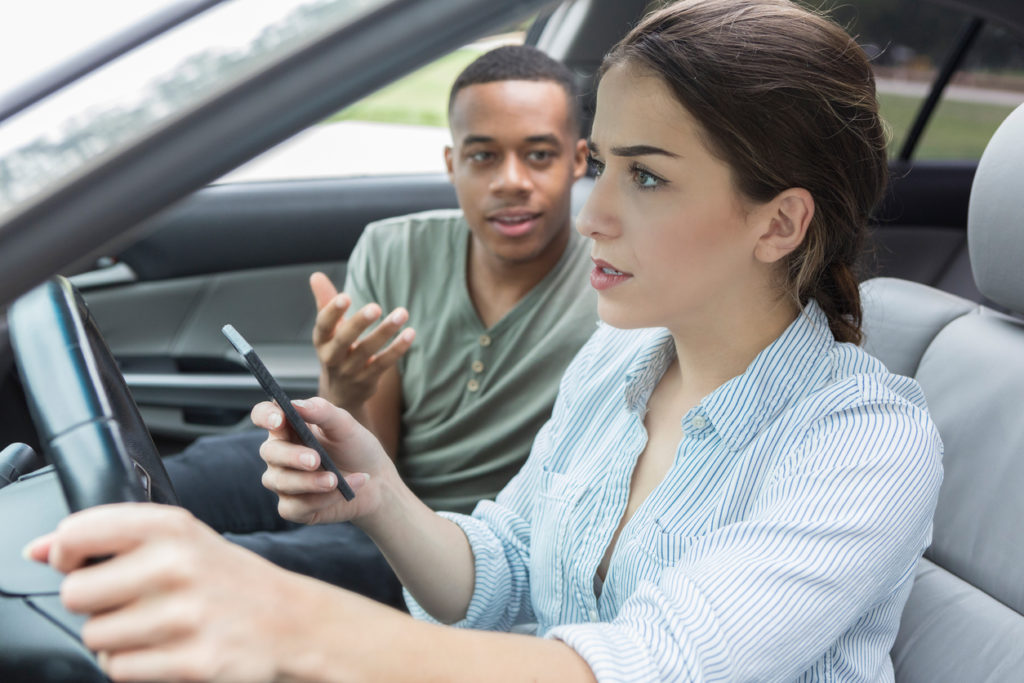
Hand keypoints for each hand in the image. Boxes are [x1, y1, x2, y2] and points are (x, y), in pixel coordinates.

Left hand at [23, 504, 325, 681]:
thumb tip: (35, 549)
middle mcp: (177, 565)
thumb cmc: (227, 579)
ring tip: (152, 627)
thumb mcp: (181, 539)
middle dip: (92, 605)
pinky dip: (133, 665)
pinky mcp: (191, 661)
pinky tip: (163, 650)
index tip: (79, 562)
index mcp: (173, 527)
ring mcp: (185, 616)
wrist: (291, 621)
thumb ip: (110, 538)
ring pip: (94, 638)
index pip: (77, 532)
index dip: (65, 553)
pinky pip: (119, 670)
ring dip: (113, 639)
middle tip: (128, 601)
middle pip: (75, 594)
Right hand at [252, 396, 394, 524]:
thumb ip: (323, 412)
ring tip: (335, 480)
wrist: (378, 482)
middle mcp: (280, 454)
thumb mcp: (346, 426)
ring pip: (280, 481)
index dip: (264, 416)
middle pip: (270, 451)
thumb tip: (296, 404)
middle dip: (292, 456)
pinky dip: (321, 500)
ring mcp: (284, 482)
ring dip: (309, 481)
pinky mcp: (294, 508)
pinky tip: (342, 492)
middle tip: (316, 459)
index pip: (263, 415)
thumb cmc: (357, 449)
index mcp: (288, 428)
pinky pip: (294, 507)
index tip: (278, 419)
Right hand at [310, 272, 414, 409]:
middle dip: (359, 323)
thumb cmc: (336, 350)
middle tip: (376, 306)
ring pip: (367, 351)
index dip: (332, 312)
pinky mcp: (368, 380)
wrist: (340, 394)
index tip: (345, 296)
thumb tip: (316, 275)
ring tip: (402, 313)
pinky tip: (410, 333)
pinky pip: (384, 363)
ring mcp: (350, 371)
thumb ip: (325, 302)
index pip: (323, 325)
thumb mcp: (328, 329)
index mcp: (321, 341)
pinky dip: (397, 349)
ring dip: (385, 332)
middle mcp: (332, 357)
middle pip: (343, 340)